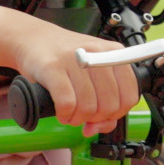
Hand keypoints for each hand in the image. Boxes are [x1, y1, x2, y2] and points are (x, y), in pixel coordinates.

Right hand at [13, 25, 139, 135]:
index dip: (116, 114)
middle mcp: (98, 54)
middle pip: (109, 105)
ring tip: (71, 115)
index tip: (103, 117)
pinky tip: (62, 112)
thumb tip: (104, 126)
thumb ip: (106, 97)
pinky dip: (65, 115)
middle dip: (95, 119)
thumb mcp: (93, 71)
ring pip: (88, 107)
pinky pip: (67, 103)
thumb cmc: (66, 58)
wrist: (34, 38)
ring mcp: (75, 59)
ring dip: (78, 119)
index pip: (130, 96)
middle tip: (83, 117)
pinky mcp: (53, 67)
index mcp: (115, 53)